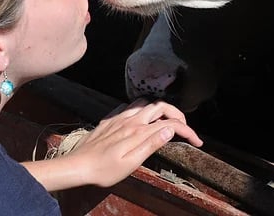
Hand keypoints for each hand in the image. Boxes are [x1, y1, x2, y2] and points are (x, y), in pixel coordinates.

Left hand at [68, 98, 202, 187]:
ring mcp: (119, 117)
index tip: (197, 141)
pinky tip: (141, 119)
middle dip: (177, 113)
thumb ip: (151, 143)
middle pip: (160, 106)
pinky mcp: (110, 119)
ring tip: (166, 120)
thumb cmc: (104, 170)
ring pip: (145, 102)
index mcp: (139, 131)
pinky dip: (142, 109)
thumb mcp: (131, 163)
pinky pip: (130, 106)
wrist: (77, 166)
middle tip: (184, 127)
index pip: (170, 124)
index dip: (187, 130)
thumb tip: (170, 128)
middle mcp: (131, 120)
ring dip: (160, 108)